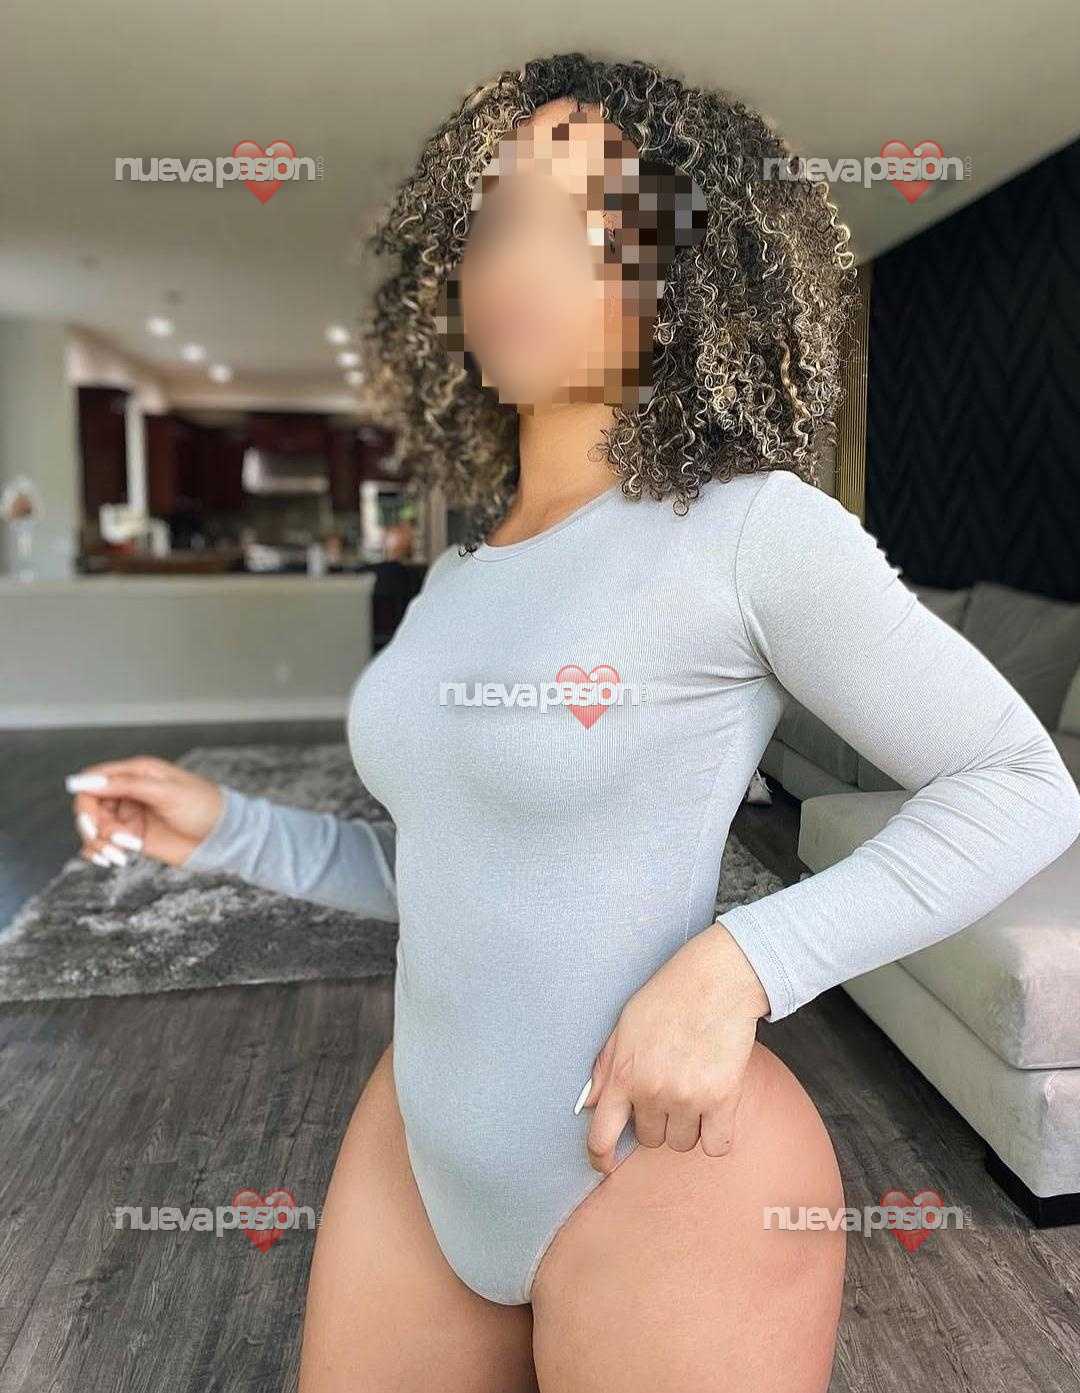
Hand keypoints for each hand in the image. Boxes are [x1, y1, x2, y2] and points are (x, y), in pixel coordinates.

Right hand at [67, 756, 224, 869]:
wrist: (226, 838)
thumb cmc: (204, 807)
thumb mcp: (166, 792)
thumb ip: (126, 785)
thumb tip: (83, 781)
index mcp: (137, 772)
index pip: (94, 779)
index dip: (85, 797)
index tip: (91, 819)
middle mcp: (130, 793)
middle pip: (89, 805)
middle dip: (94, 825)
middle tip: (112, 840)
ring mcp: (131, 817)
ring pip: (94, 827)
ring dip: (98, 843)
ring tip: (119, 855)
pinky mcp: (133, 839)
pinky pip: (103, 844)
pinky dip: (99, 853)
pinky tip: (112, 860)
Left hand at [577, 921, 770, 1172]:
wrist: (715, 982)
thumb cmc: (668, 998)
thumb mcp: (623, 1027)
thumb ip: (605, 1069)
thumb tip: (589, 1105)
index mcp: (622, 1075)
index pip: (601, 1136)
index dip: (601, 1158)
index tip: (606, 1165)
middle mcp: (651, 1091)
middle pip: (649, 1139)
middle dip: (655, 1122)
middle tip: (669, 1090)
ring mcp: (686, 1097)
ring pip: (681, 1143)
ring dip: (686, 1126)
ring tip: (694, 1091)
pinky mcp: (721, 1098)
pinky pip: (716, 1144)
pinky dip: (716, 1135)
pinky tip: (716, 1112)